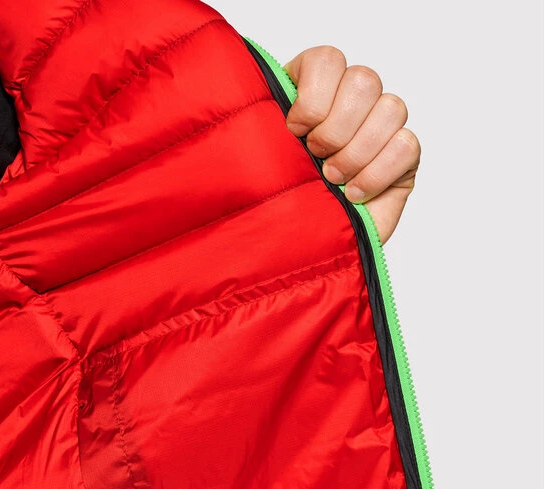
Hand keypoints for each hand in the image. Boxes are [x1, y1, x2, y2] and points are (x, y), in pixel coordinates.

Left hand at [283, 46, 420, 244]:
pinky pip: (407, 145)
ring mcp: (381, 127)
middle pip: (364, 80)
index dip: (312, 98)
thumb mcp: (263, 156)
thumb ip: (266, 124)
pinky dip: (377, 173)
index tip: (293, 132)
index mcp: (314, 87)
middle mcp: (351, 100)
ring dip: (356, 152)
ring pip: (391, 108)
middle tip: (316, 158)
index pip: (328, 60)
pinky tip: (355, 193)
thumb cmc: (281, 199)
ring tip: (334, 180)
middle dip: (335, 128)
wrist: (301, 246)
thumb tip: (275, 110)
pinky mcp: (404, 156)